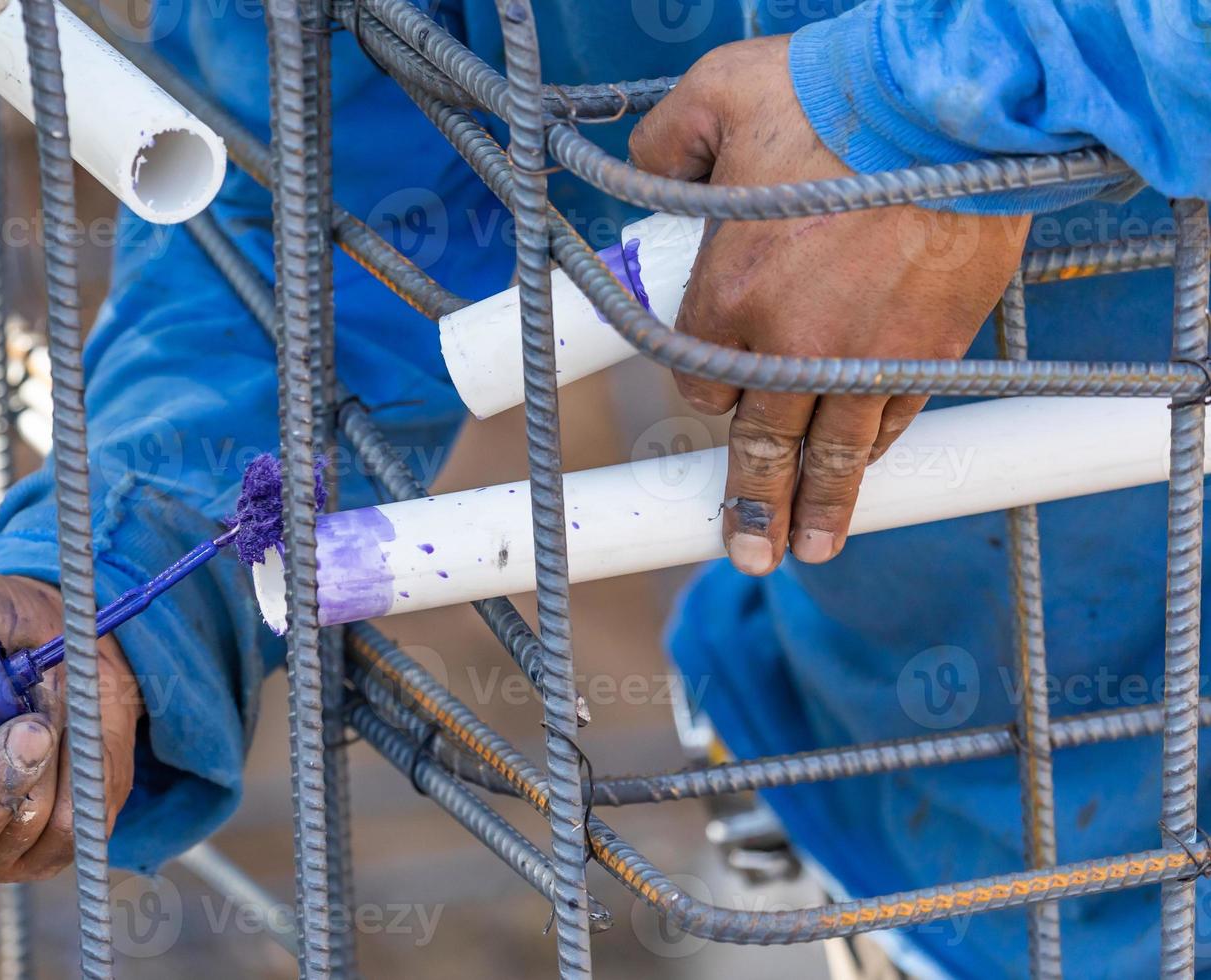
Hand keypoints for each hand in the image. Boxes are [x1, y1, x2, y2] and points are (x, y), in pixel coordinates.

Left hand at [629, 35, 1029, 574]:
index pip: (700, 383)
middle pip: (761, 445)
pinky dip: (879, 447)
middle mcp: (789, 345)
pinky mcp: (930, 350)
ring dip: (820, 507)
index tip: (713, 390)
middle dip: (751, 504)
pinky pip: (896, 416)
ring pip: (834, 452)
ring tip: (807, 550)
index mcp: (727, 297)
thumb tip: (648, 165)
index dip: (705, 390)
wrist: (953, 104)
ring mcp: (864, 357)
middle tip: (746, 553)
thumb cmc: (829, 93)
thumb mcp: (716, 95)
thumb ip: (666, 143)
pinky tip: (867, 472)